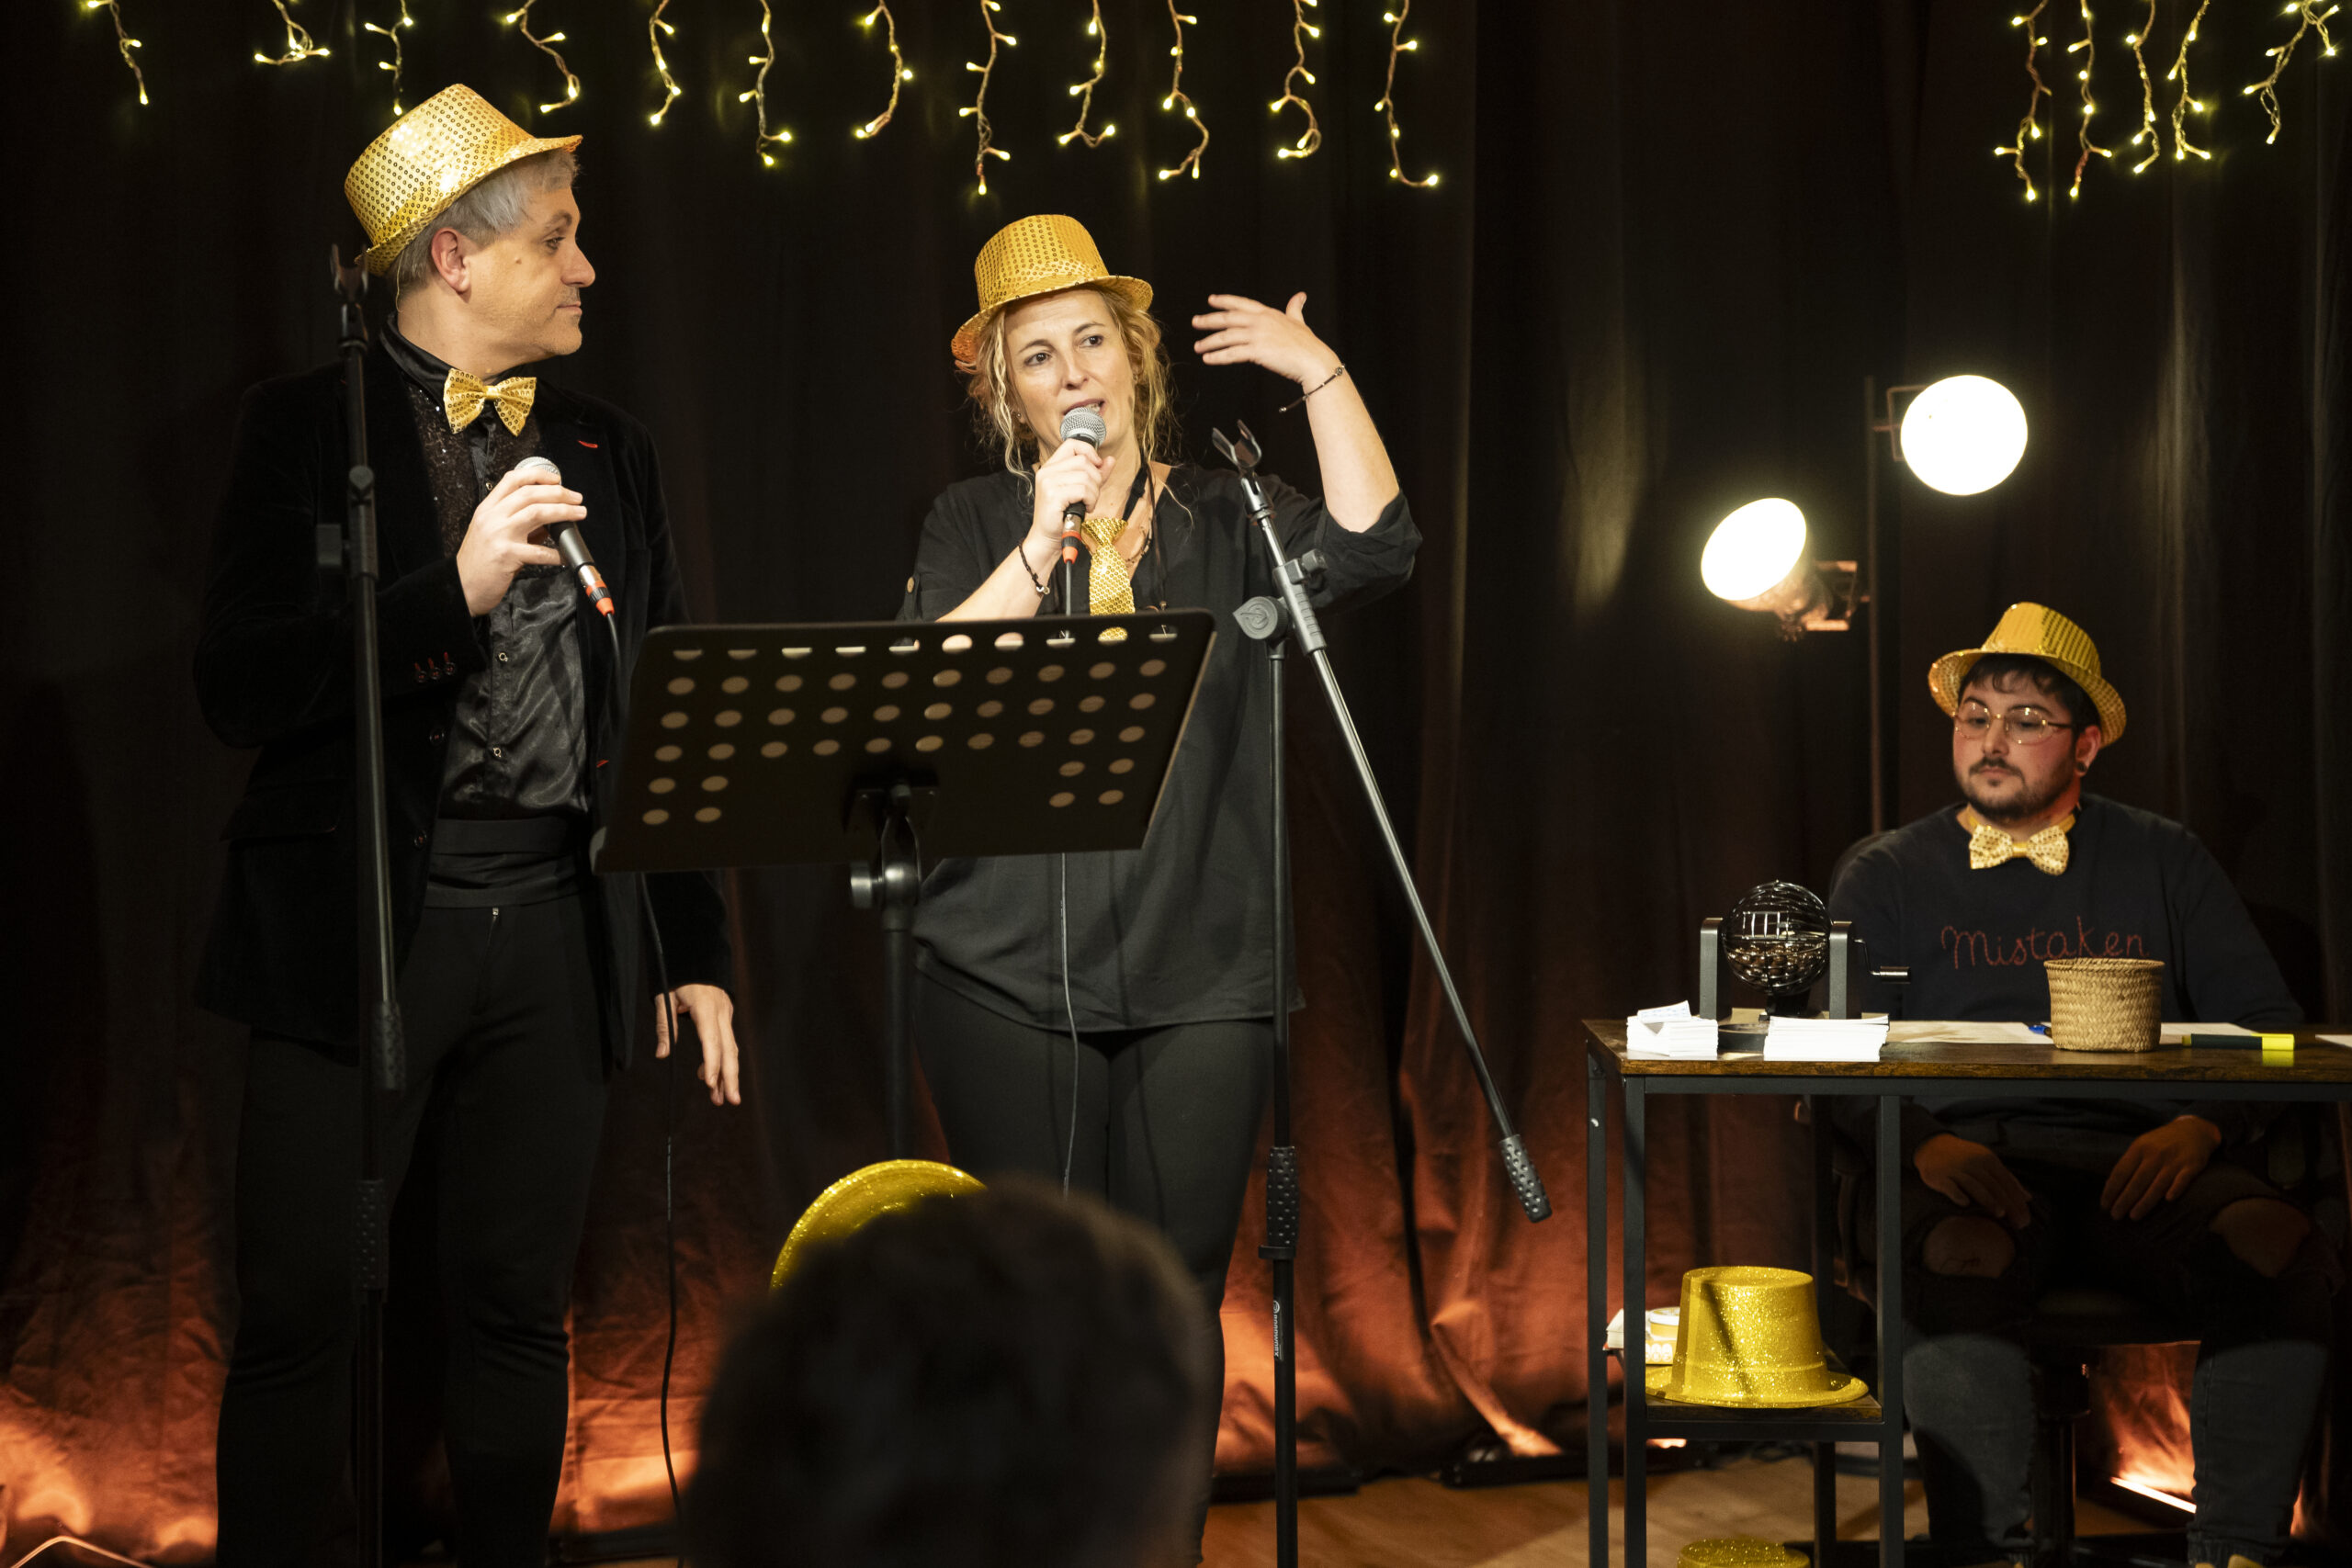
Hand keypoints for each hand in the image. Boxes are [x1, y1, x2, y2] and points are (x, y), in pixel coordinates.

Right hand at [455, 467, 578, 614]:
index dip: (538, 475)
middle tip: (577, 498)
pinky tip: (565, 554)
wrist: (462, 586)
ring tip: (579, 514)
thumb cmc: (478, 561)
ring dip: (563, 511)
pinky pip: (540, 551)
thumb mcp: (491, 533)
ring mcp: (500, 535)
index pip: (513, 479)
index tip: (557, 479)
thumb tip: (548, 520)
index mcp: (487, 508)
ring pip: (537, 512)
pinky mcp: (507, 556)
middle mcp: (492, 517)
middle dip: (559, 493)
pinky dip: (557, 553)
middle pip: (530, 493)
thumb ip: (516, 523)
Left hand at [654, 982, 741, 1105]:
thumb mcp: (664, 997)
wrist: (695, 954)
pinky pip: (727, 1042)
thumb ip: (665, 1025)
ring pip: (731, 1048)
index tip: (708, 1083)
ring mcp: (726, 1014)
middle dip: (730, 1076)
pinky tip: (711, 1078)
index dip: (711, 1063)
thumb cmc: (677, 975)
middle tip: (730, 1101)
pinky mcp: (725, 1016)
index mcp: (706, 1007)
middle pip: (729, 1048)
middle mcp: (721, 1012)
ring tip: (719, 1098)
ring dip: (727, 1074)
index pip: (711, 1039)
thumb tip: (663, 1054)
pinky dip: (722, 1061)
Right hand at [1028, 436, 1110, 550]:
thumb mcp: (1080, 490)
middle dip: (1096, 478)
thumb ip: (1095, 474)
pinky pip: (1083, 490)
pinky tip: (1085, 508)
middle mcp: (1047, 471)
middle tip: (1091, 495)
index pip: (1072, 444)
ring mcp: (1048, 482)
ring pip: (1085, 476)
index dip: (1089, 452)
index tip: (1097, 466)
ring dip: (1094, 493)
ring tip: (1088, 504)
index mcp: (1051, 466)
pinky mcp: (1053, 495)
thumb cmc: (1063, 515)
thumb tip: (1110, 460)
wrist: (1047, 538)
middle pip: (1083, 461)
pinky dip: (1090, 500)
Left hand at [1191, 292, 1337, 386]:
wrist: (1313, 359)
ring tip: (1198, 347)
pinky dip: (1218, 356)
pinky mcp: (1257, 351)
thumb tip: (1300, 296)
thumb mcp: (1299, 321)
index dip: (1225, 301)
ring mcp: (1258, 336)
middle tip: (1195, 322)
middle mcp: (1260, 322)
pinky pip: (1232, 353)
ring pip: (1227, 337)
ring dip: (1209, 342)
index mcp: (1268, 313)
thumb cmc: (1307, 344)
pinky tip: (1208, 359)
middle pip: (1228, 318)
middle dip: (1209, 320)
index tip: (1211, 300)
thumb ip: (1294, 308)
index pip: (1241, 303)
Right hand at [1914, 1133, 2033, 1226]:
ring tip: (2000, 1214)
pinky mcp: (1938, 1175)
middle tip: (2018, 1223)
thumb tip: (2028, 1197)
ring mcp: (1955, 1169)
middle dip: (2008, 1204)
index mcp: (1988, 1160)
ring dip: (1988, 1199)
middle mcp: (1973, 1163)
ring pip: (1974, 1184)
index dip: (2017, 1200)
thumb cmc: (1965, 1158)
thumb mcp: (1988, 1162)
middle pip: (1994, 1185)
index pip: (2007, 1182)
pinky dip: (1957, 1194)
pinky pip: (1949, 1185)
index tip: (2025, 1218)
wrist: (1932, 1146)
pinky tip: (1965, 1204)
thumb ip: (2007, 1179)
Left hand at [2100, 1115, 2219, 1219]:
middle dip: (2124, 1200)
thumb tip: (2110, 1186)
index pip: (2121, 1172)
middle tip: (2115, 1216)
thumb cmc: (2161, 1142)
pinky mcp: (2192, 1165)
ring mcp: (2174, 1160)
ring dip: (2144, 1202)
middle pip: (2137, 1182)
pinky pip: (2183, 1179)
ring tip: (2133, 1216)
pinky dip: (2176, 1189)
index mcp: (2139, 1148)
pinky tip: (2168, 1200)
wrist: (2193, 1129)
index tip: (2104, 1205)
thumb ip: (2128, 1163)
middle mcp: (2155, 1154)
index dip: (2111, 1189)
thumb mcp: (2142, 1145)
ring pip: (2157, 1185)